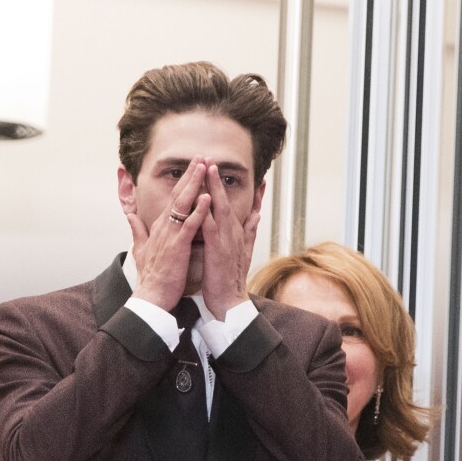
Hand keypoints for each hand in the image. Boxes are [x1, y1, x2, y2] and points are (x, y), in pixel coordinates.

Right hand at [128, 157, 210, 309]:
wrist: (150, 297)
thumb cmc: (151, 275)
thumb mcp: (140, 249)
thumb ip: (137, 230)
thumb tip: (130, 215)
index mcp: (160, 226)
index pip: (173, 198)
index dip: (184, 181)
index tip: (194, 166)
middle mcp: (164, 226)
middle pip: (178, 194)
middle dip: (191, 174)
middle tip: (202, 156)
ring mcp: (170, 234)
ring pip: (183, 204)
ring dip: (194, 184)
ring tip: (204, 167)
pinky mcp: (177, 246)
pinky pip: (189, 225)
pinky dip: (197, 211)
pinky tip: (206, 198)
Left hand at [201, 163, 259, 319]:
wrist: (230, 302)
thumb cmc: (232, 278)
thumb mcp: (245, 251)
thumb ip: (250, 230)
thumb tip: (257, 213)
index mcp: (236, 232)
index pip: (238, 204)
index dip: (233, 185)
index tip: (232, 167)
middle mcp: (233, 232)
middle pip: (225, 199)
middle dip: (218, 178)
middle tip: (212, 158)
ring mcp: (226, 239)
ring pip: (219, 208)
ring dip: (213, 187)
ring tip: (208, 168)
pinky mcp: (217, 249)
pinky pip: (211, 226)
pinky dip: (208, 211)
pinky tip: (204, 198)